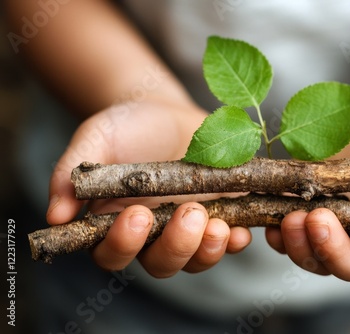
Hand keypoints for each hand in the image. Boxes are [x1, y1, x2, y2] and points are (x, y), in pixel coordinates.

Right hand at [47, 98, 251, 275]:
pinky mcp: (219, 214)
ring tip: (218, 225)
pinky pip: (228, 239)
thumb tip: (55, 215)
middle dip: (175, 246)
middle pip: (160, 263)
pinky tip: (242, 231)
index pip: (112, 253)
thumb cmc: (126, 126)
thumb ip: (72, 171)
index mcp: (115, 223)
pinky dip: (236, 241)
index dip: (124, 243)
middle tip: (188, 212)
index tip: (137, 214)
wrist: (166, 111)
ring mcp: (188, 228)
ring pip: (195, 259)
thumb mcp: (96, 138)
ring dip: (207, 248)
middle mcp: (152, 235)